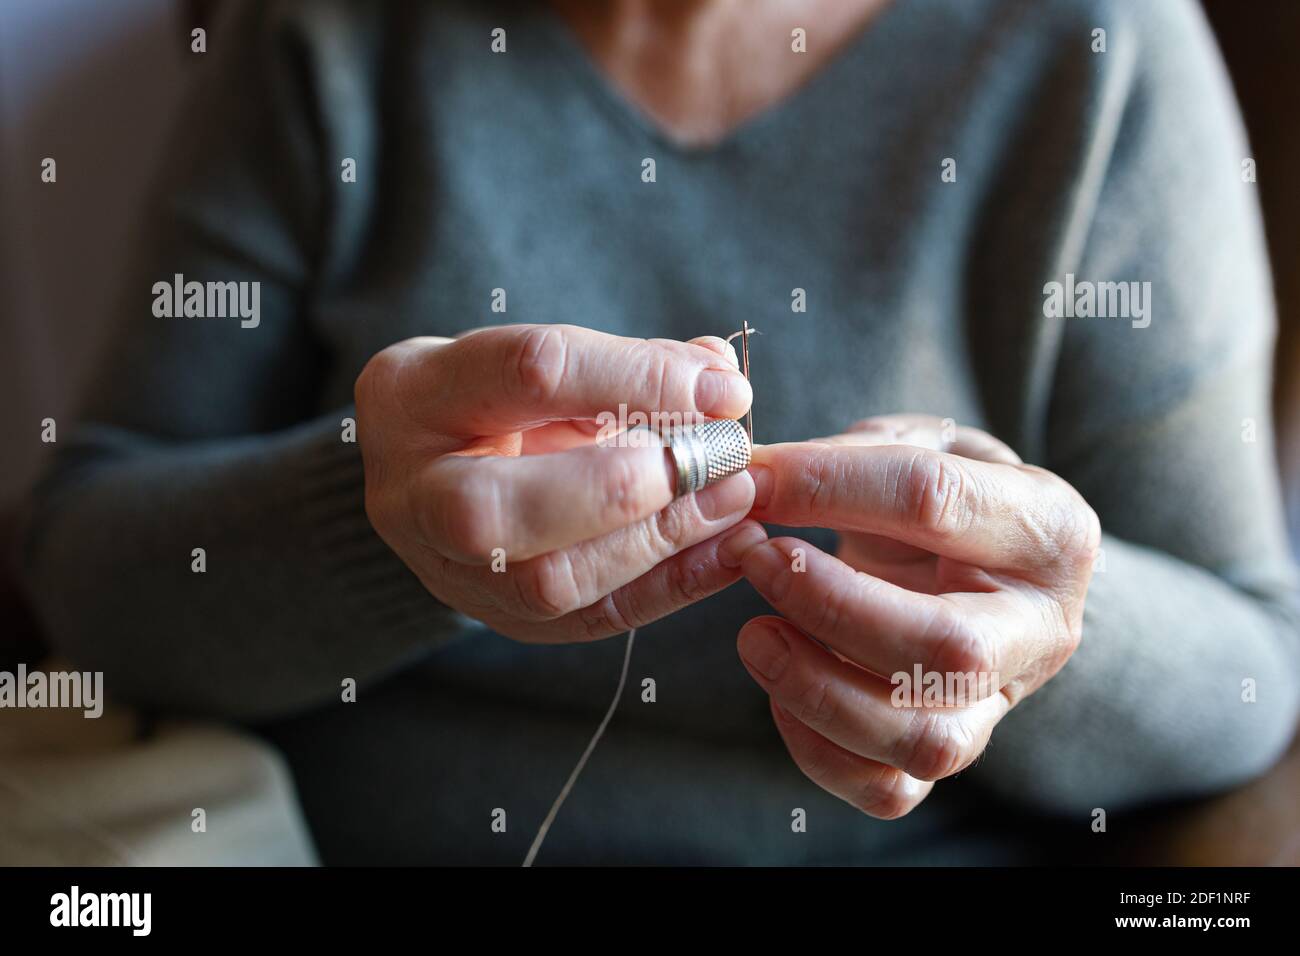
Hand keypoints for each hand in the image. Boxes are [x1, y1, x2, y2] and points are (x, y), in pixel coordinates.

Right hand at [354, 324, 765, 641]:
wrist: (439, 464)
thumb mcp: (547, 357)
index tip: (719, 388)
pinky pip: (588, 620)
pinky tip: (727, 551)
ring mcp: (445, 570)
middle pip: (493, 510)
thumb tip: (718, 377)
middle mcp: (410, 493)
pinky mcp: (500, 618)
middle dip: (620, 486)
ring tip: (733, 501)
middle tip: (711, 459)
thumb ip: (628, 363)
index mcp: (412, 393)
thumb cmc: (498, 398)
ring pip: (544, 582)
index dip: (634, 379)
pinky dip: (671, 587)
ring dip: (658, 540)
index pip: (525, 374)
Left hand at [734, 414, 1099, 817]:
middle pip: (948, 648)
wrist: (983, 563)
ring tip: (755, 634)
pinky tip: (780, 692)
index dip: (826, 486)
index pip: (934, 501)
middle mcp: (1043, 627)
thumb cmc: (943, 496)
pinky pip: (890, 788)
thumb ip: (845, 457)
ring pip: (923, 738)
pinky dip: (817, 749)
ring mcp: (1005, 701)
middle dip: (829, 605)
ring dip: (816, 687)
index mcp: (1049, 528)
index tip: (753, 478)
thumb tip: (751, 479)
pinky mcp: (958, 750)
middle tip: (757, 560)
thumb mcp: (915, 446)